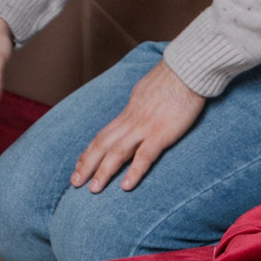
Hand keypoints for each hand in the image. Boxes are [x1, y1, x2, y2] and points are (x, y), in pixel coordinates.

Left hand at [70, 60, 206, 193]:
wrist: (186, 71)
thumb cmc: (171, 80)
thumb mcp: (146, 92)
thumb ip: (138, 105)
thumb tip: (134, 109)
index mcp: (128, 112)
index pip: (103, 135)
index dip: (89, 151)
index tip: (79, 165)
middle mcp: (131, 121)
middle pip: (102, 145)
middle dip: (87, 165)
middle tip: (74, 183)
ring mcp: (144, 128)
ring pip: (117, 152)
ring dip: (103, 171)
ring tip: (93, 189)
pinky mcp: (161, 133)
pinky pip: (144, 156)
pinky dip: (134, 172)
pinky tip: (126, 186)